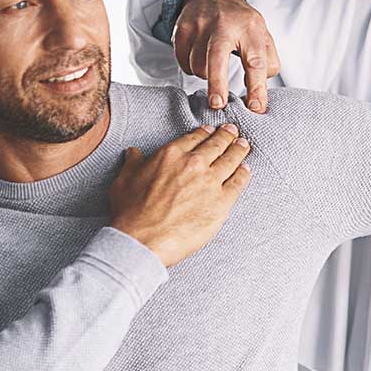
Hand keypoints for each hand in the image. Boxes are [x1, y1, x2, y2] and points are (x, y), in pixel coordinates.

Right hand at [109, 124, 251, 266]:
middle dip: (226, 135)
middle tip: (232, 131)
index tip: (210, 131)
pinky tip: (246, 170)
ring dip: (239, 150)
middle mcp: (194, 164)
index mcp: (171, 155)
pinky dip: (244, 174)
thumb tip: (134, 153)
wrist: (142, 240)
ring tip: (243, 145)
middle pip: (217, 144)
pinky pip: (239, 183)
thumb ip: (133, 163)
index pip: (194, 138)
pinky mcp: (222, 202)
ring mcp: (210, 182)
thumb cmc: (130, 213)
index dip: (205, 133)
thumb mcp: (124, 180)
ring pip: (231, 159)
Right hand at [173, 0, 280, 113]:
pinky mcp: (182, 28)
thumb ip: (268, 64)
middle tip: (218, 104)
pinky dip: (191, 67)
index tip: (255, 108)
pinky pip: (183, 61)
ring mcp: (200, 25)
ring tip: (214, 67)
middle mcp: (225, 24)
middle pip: (218, 58)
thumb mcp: (263, 38)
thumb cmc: (242, 25)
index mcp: (251, 29)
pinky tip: (200, 59)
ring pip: (198, 64)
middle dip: (217, 84)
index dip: (256, 87)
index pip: (256, 62)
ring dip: (206, 75)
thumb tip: (259, 95)